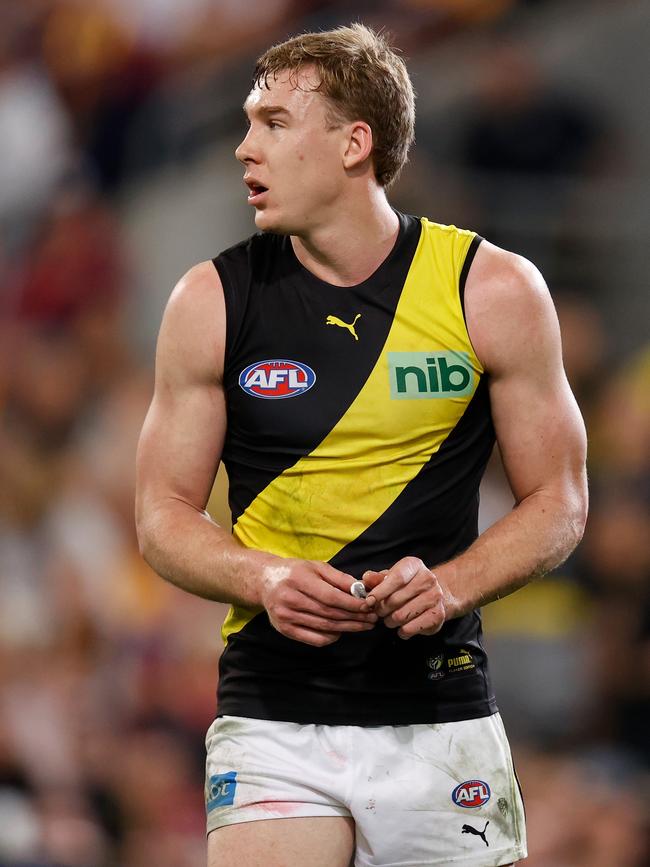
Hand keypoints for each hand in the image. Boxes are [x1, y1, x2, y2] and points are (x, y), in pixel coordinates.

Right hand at [261, 559, 377, 646]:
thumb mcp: (316, 566)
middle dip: (354, 617)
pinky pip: (313, 639)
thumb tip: (361, 589)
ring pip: (323, 627)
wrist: (265, 581)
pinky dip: (331, 637)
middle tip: (372, 618)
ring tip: (364, 625)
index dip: (352, 604)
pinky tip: (342, 631)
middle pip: (329, 613)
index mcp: (298, 580)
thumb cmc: (295, 572)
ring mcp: (285, 617)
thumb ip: (339, 578)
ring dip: (347, 628)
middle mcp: (289, 599)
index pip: (330, 597)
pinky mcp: (284, 629)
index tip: (369, 606)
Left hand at [362, 556, 445, 638]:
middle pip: (396, 599)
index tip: (369, 601)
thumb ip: (377, 578)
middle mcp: (428, 579)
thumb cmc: (407, 585)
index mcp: (414, 565)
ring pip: (401, 616)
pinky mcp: (438, 615)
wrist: (433, 594)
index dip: (380, 591)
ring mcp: (435, 597)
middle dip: (382, 609)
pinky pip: (410, 628)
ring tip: (390, 618)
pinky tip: (402, 626)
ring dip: (390, 621)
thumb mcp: (391, 577)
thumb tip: (366, 578)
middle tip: (379, 611)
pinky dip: (401, 631)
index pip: (396, 578)